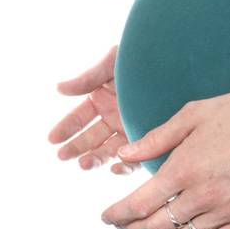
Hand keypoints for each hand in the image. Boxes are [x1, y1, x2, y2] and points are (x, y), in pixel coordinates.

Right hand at [47, 44, 137, 173]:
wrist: (177, 62)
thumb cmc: (142, 60)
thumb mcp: (113, 65)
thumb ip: (87, 79)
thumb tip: (58, 89)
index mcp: (101, 99)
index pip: (78, 118)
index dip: (65, 129)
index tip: (52, 140)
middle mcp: (113, 117)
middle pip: (90, 138)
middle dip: (76, 148)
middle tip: (63, 156)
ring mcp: (130, 130)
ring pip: (108, 151)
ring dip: (95, 159)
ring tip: (83, 164)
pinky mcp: (149, 140)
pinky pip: (135, 158)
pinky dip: (125, 165)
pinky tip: (115, 168)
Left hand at [100, 87, 229, 228]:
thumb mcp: (191, 115)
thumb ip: (155, 139)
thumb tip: (124, 154)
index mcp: (184, 169)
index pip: (139, 205)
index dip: (118, 216)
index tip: (107, 217)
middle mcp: (203, 196)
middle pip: (157, 228)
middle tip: (124, 225)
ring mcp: (228, 211)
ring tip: (154, 228)